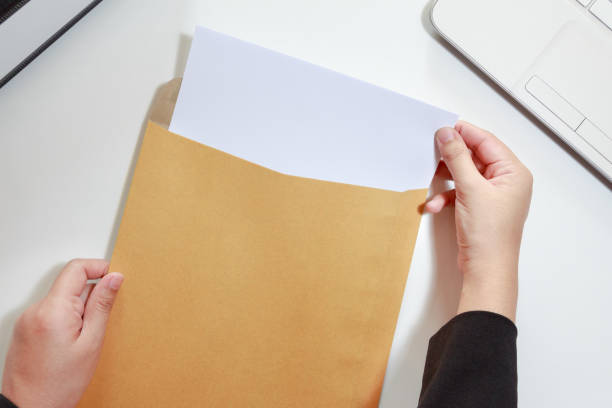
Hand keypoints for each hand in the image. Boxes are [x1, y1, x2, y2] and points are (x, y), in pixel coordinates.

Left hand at [2, 259, 122, 407]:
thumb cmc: (58, 385)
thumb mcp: (91, 343)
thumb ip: (102, 305)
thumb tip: (113, 278)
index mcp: (52, 310)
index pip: (76, 268)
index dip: (99, 268)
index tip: (114, 279)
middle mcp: (35, 310)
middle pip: (70, 284)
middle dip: (91, 296)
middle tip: (100, 321)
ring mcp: (27, 319)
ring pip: (62, 299)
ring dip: (79, 310)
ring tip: (84, 339)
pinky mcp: (25, 328)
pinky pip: (52, 312)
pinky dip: (67, 320)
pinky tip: (71, 343)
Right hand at [425, 121, 532, 320]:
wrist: (486, 269)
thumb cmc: (490, 235)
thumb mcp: (470, 189)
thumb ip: (457, 158)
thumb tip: (448, 134)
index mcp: (513, 173)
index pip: (487, 142)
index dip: (464, 133)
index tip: (443, 128)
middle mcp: (506, 182)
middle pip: (475, 157)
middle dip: (452, 158)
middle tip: (432, 151)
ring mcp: (492, 195)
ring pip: (465, 174)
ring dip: (446, 179)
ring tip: (431, 178)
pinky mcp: (479, 208)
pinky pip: (460, 192)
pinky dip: (446, 196)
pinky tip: (436, 205)